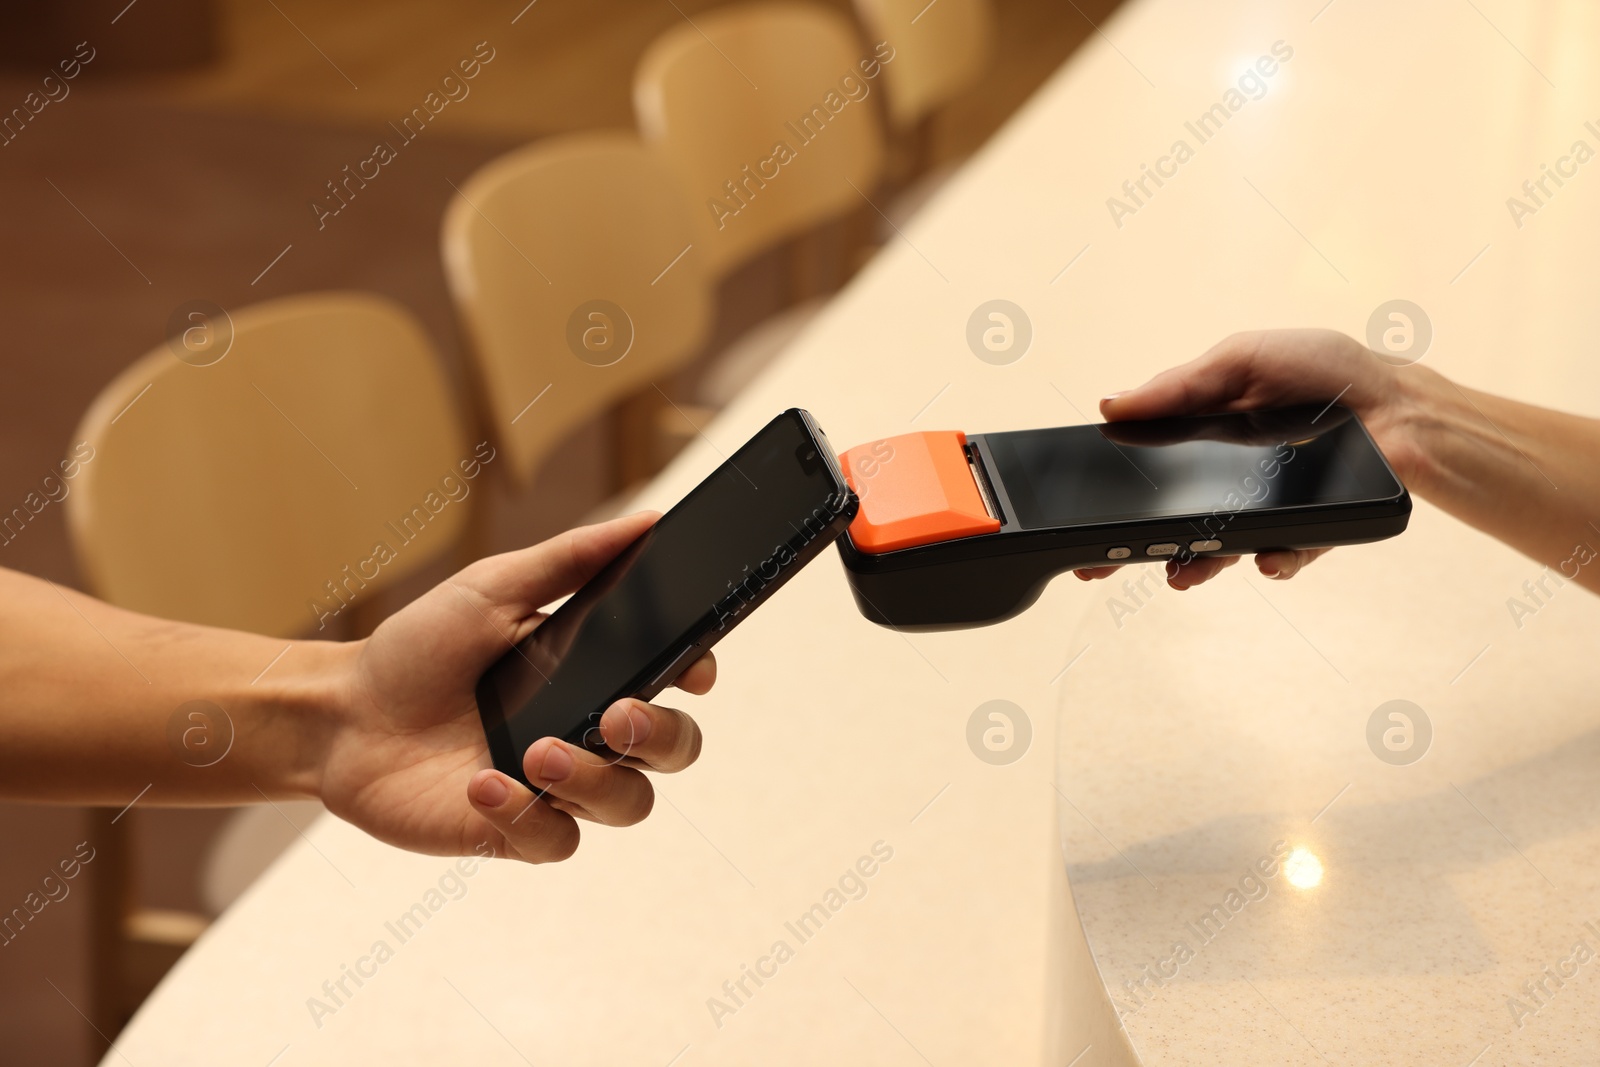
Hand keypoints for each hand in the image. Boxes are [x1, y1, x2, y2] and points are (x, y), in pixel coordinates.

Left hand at [318, 512, 712, 863]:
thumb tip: (647, 520)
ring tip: (538, 753)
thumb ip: (571, 559)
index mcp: (596, 674)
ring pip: (627, 804)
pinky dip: (527, 816)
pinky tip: (484, 785)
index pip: (674, 681)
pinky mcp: (515, 833)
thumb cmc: (418, 649)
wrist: (342, 715)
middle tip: (617, 715)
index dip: (696, 676)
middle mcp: (587, 733)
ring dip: (592, 779)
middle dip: (661, 735)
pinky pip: (557, 841)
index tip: (691, 669)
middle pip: (672, 749)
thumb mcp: (493, 588)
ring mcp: (556, 787)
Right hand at [1075, 328, 1430, 588]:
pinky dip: (1275, 559)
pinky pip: (1282, 555)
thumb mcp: (1242, 361)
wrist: (1402, 403)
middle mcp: (1227, 480)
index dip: (1115, 496)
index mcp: (1203, 434)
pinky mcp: (1306, 530)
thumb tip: (1112, 404)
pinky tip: (1268, 556)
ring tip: (1182, 574)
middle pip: (1169, 522)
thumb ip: (1178, 385)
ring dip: (1195, 566)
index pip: (1146, 471)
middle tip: (1101, 564)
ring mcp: (1263, 509)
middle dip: (1134, 548)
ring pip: (1217, 550)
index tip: (1084, 518)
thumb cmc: (1326, 372)